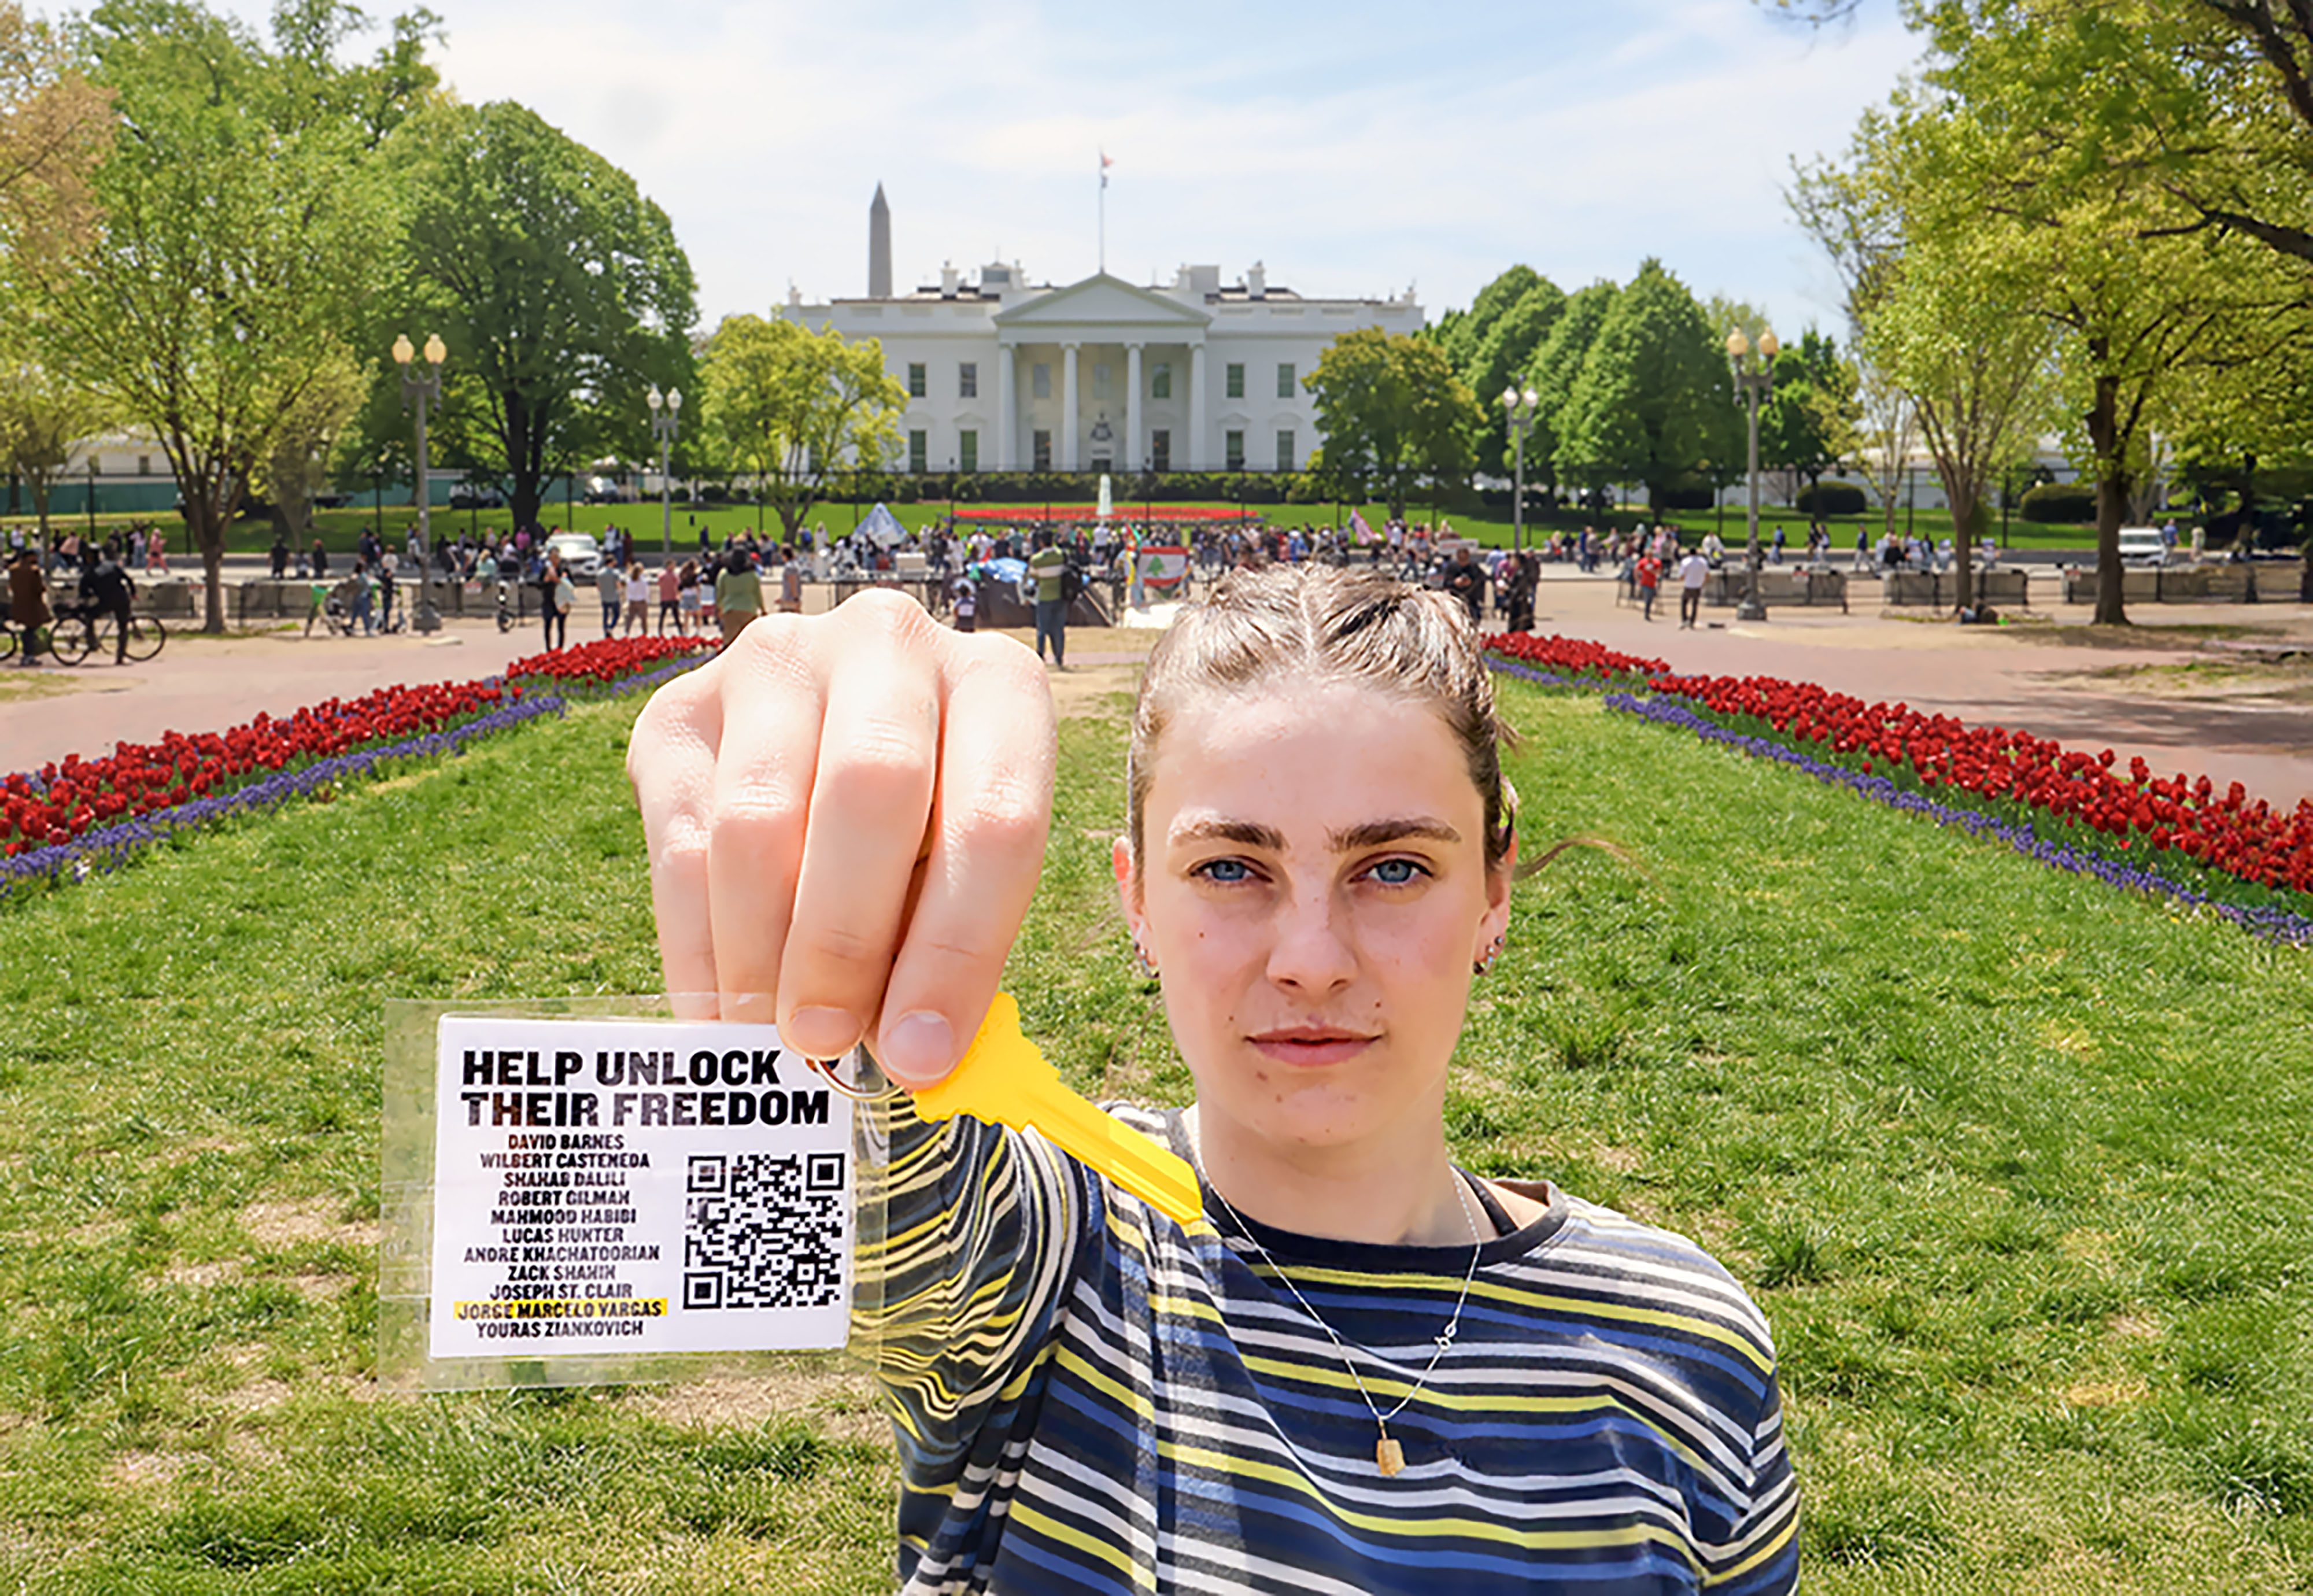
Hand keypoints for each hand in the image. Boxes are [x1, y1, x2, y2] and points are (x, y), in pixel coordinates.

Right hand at [627, 590, 1056, 1086]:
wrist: (827, 740)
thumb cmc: (927, 832)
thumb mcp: (967, 871)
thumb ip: (949, 944)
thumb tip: (907, 1057)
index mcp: (998, 684)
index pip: (995, 817)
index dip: (958, 948)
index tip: (920, 1054)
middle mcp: (889, 643)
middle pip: (870, 791)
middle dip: (845, 940)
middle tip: (827, 1042)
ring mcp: (776, 660)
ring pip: (759, 817)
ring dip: (762, 949)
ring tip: (772, 1034)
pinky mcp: (679, 708)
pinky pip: (679, 837)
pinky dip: (697, 942)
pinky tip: (717, 1010)